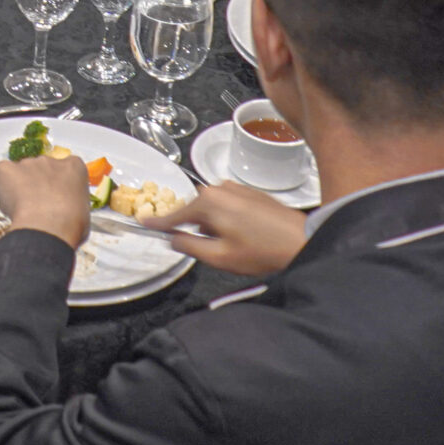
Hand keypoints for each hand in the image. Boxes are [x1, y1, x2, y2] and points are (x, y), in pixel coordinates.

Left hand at [0, 153, 91, 249]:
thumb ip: (72, 201)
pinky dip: (1, 185)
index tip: (56, 195)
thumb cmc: (70, 224)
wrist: (48, 228)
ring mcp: (27, 163)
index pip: (65, 166)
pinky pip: (2, 173)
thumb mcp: (83, 211)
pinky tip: (8, 202)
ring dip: (19, 186)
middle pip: (41, 167)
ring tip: (22, 209)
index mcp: (73, 167)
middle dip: (38, 184)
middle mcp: (50, 160)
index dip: (58, 182)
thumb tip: (65, 211)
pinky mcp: (6, 169)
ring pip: (20, 171)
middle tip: (37, 205)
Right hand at [148, 180, 306, 277]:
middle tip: (210, 249)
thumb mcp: (219, 257)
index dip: (157, 223)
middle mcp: (219, 188)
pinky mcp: (249, 192)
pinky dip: (224, 218)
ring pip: (210, 207)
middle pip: (193, 209)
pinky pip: (226, 204)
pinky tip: (241, 235)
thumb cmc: (261, 252)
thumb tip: (173, 240)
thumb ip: (189, 247)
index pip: (174, 214)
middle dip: (194, 228)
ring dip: (211, 224)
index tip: (141, 223)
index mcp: (208, 202)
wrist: (302, 241)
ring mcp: (235, 188)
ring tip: (231, 244)